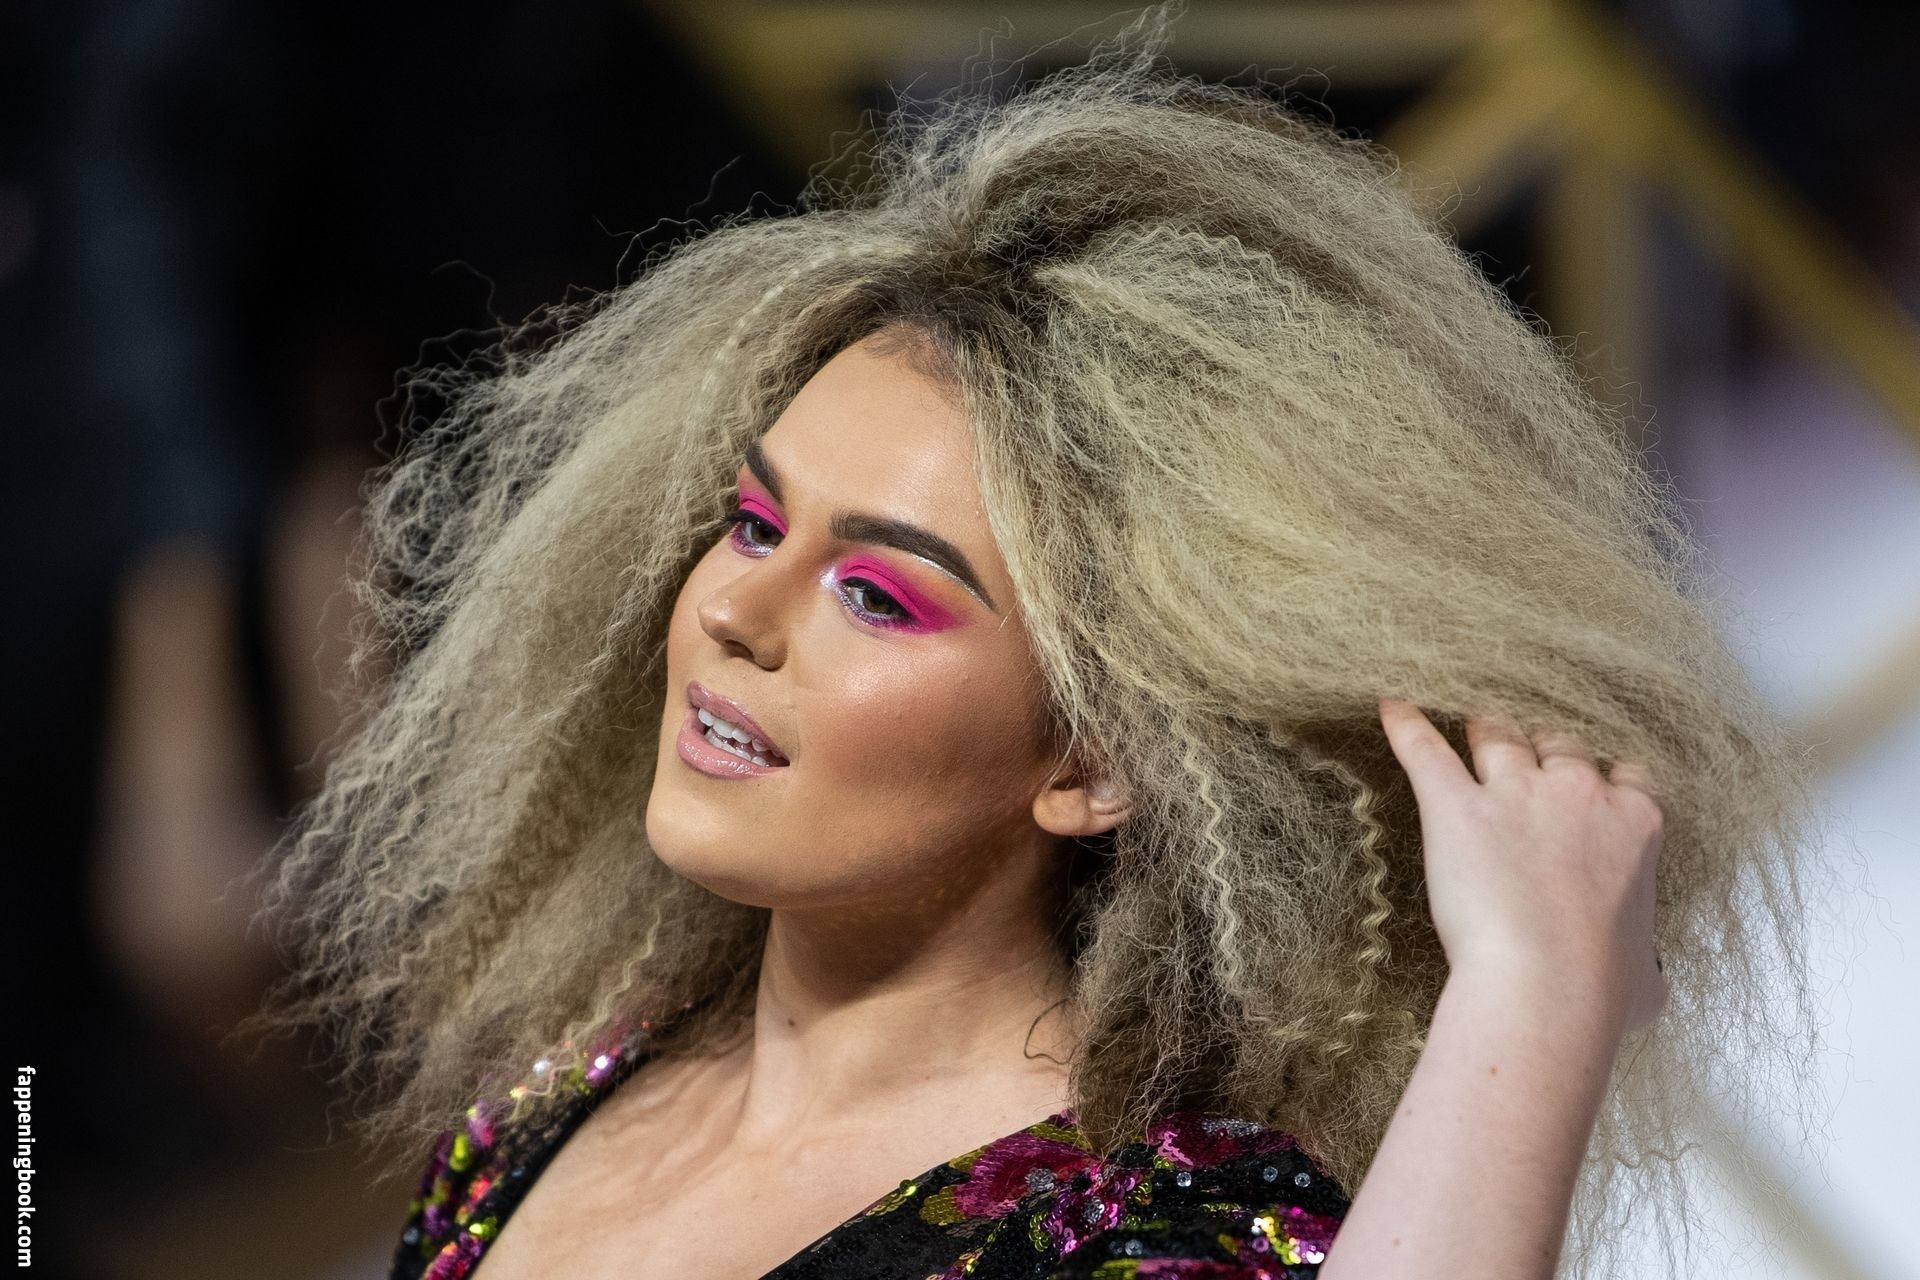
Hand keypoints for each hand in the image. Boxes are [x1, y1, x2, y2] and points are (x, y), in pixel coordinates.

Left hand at [1377, 698, 1667, 1035]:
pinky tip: (1392, 708)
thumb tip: (1644, 976)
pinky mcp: (1456, 806)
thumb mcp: (1647, 976)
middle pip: (1560, 743)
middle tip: (1524, 748)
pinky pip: (1426, 751)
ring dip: (1485, 727)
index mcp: (1635, 825)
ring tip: (1469, 718)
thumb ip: (1645, 959)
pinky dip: (1407, 726)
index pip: (1626, 774)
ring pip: (1499, 734)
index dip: (1602, 775)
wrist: (1547, 985)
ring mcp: (1516, 794)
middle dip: (1542, 744)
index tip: (1587, 781)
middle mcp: (1580, 794)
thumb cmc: (1600, 990)